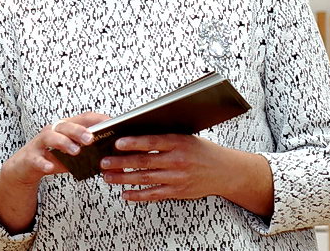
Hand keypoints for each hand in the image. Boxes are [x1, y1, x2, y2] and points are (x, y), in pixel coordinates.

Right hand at [0, 112, 108, 187]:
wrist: (25, 168)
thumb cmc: (52, 159)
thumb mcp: (72, 157)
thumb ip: (90, 156)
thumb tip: (115, 164)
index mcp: (66, 128)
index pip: (84, 118)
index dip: (98, 119)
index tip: (112, 123)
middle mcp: (53, 131)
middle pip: (66, 125)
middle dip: (80, 130)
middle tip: (91, 139)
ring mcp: (40, 143)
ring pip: (50, 136)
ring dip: (63, 142)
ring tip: (75, 151)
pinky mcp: (30, 157)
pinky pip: (36, 158)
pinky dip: (43, 162)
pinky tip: (50, 167)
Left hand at [100, 134, 229, 201]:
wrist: (225, 171)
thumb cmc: (203, 151)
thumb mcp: (185, 136)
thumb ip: (164, 137)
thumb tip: (136, 134)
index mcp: (179, 142)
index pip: (152, 141)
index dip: (133, 142)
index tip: (117, 143)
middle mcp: (177, 160)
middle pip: (144, 161)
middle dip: (121, 162)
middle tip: (104, 162)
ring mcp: (177, 178)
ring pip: (145, 178)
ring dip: (124, 178)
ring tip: (108, 177)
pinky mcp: (178, 192)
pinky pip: (154, 194)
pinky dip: (138, 195)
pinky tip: (125, 193)